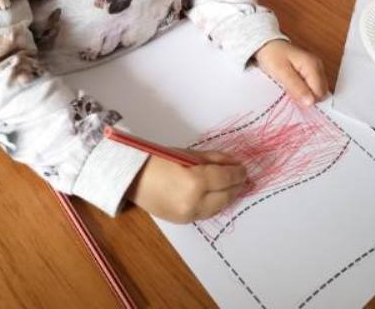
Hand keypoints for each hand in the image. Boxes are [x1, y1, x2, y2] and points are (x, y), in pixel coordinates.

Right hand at [126, 150, 246, 222]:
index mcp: (195, 182)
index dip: (237, 172)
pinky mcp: (183, 221)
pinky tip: (218, 195)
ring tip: (234, 187)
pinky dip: (215, 204)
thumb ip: (212, 159)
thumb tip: (233, 163)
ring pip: (218, 208)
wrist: (130, 177)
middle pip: (225, 196)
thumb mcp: (187, 154)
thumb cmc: (157, 159)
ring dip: (228, 197)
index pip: (225, 178)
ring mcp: (188, 215)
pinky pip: (206, 213)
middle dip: (236, 186)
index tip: (244, 168)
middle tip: (243, 177)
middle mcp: (195, 202)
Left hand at [253, 40, 327, 105]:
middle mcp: (318, 66)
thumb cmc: (272, 56)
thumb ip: (296, 88)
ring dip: (305, 95)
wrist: (266, 45)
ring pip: (317, 91)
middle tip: (291, 93)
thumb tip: (310, 102)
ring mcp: (316, 68)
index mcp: (313, 66)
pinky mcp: (311, 71)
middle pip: (321, 93)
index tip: (293, 99)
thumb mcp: (281, 73)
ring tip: (290, 88)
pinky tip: (294, 87)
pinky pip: (312, 87)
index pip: (319, 93)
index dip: (307, 100)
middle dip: (307, 98)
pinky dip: (304, 90)